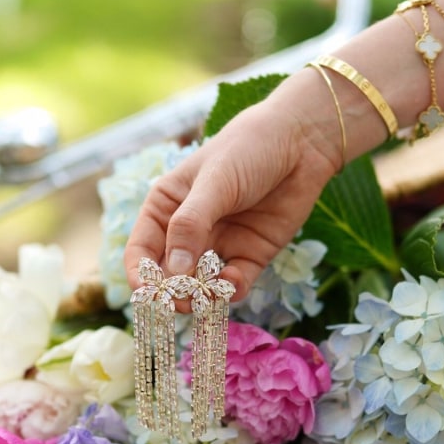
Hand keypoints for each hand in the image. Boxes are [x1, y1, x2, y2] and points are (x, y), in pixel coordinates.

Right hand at [124, 71, 341, 305]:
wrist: (302, 142)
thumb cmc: (248, 149)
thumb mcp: (214, 182)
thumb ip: (191, 225)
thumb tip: (174, 272)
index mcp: (166, 209)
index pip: (141, 251)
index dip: (141, 277)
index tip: (150, 295)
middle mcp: (187, 232)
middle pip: (169, 276)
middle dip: (172, 293)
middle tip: (182, 301)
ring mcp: (218, 246)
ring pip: (200, 286)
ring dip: (201, 297)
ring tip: (207, 297)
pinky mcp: (249, 257)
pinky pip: (233, 285)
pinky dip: (230, 290)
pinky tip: (233, 282)